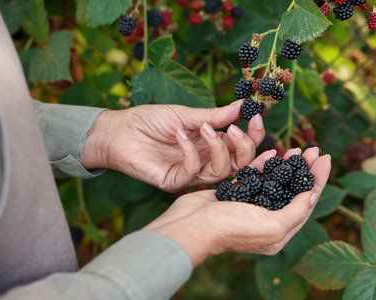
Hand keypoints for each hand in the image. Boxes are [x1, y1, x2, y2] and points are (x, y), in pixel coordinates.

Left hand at [81, 100, 264, 190]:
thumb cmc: (150, 121)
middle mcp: (205, 161)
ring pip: (220, 172)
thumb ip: (215, 115)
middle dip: (244, 148)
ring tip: (204, 128)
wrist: (118, 131)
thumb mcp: (186, 114)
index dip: (254, 136)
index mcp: (211, 144)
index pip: (241, 147)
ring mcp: (190, 174)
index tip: (256, 117)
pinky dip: (190, 152)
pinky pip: (192, 172)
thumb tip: (244, 104)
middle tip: (236, 129)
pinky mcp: (174, 182)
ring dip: (218, 148)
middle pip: (238, 164)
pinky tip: (179, 134)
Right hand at [143, 147, 330, 266]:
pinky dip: (263, 164)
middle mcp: (267, 219)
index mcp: (279, 232)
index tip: (325, 158)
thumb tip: (312, 196)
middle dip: (304, 169)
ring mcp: (250, 205)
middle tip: (313, 149)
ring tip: (297, 149)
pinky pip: (254, 177)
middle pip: (292, 190)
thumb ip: (295, 211)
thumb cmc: (231, 229)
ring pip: (274, 182)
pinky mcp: (235, 194)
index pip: (306, 202)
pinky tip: (272, 153)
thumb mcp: (272, 226)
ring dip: (286, 165)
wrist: (191, 225)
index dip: (317, 179)